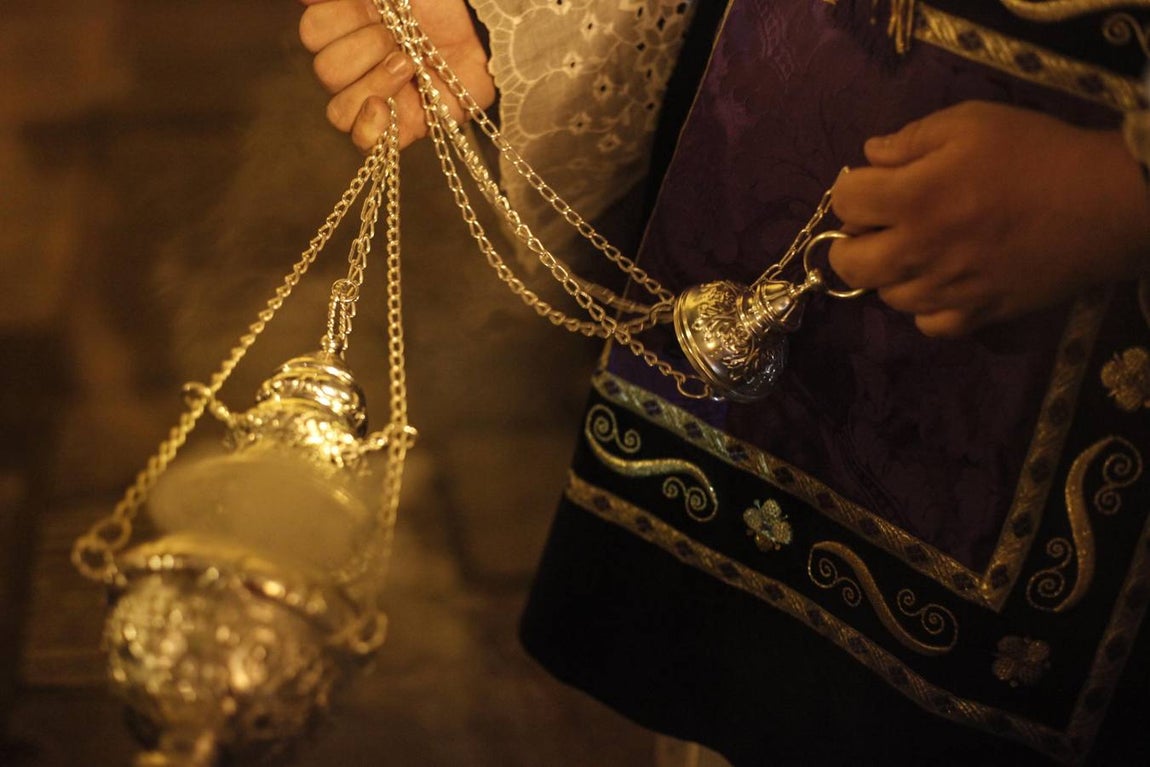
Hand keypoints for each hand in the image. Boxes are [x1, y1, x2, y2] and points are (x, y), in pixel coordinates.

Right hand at [298, 0, 494, 150]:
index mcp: (348, 26)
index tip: (369, 6)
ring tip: (408, 64)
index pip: (313, 32)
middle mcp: (357, 64)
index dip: (337, 20)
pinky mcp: (400, 127)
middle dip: (361, 49)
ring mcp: (375, 98)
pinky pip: (362, 143)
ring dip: (373, 82)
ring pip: (337, 108)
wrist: (486, 32)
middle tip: (395, 36)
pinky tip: (385, 107)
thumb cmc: (442, 3)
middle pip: (324, 71)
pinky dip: (369, 128)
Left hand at [828, 100, 1149, 336]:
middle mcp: (918, 251)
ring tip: (919, 249)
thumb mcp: (972, 122)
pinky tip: (944, 282)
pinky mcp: (976, 316)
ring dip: (891, 273)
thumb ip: (911, 138)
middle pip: (847, 264)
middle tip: (879, 225)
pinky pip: (927, 324)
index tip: (874, 182)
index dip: (853, 188)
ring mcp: (946, 289)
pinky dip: (926, 307)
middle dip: (852, 241)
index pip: (843, 203)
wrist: (1105, 203)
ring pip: (886, 295)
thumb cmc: (1037, 153)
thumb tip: (869, 156)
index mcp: (913, 198)